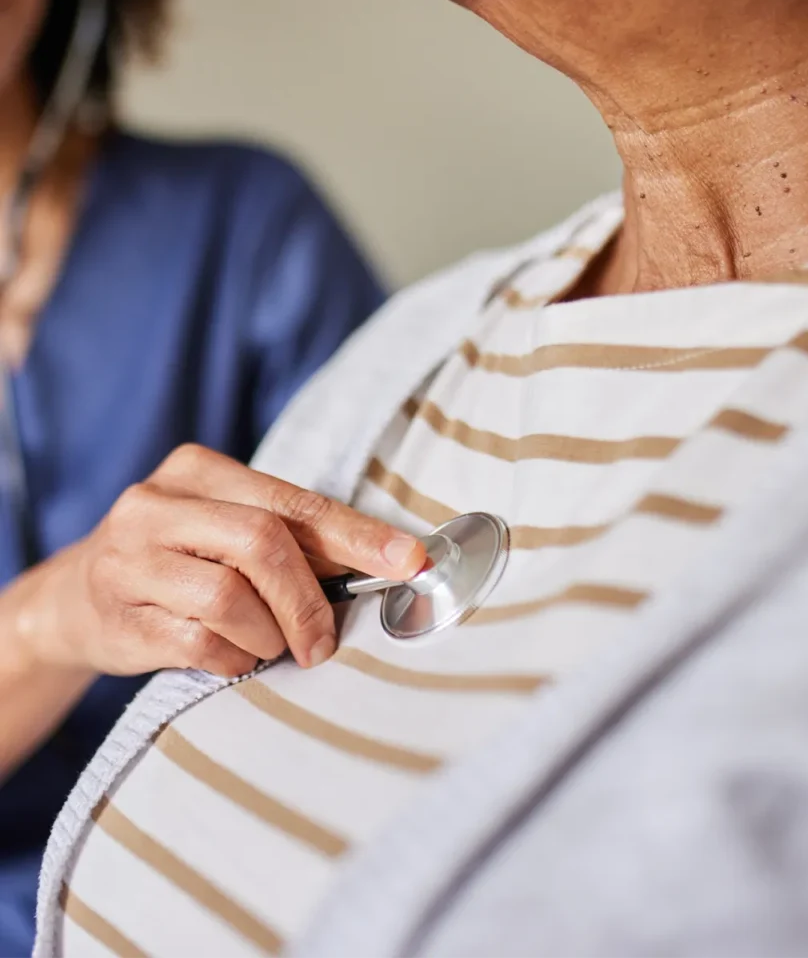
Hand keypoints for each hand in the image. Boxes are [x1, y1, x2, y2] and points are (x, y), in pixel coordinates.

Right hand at [16, 445, 424, 677]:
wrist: (75, 597)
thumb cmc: (178, 560)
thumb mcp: (225, 528)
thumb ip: (288, 538)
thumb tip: (386, 563)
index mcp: (198, 470)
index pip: (293, 502)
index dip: (357, 536)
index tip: (410, 562)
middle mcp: (156, 503)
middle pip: (262, 543)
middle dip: (309, 600)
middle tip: (324, 641)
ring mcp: (130, 557)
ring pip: (229, 597)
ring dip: (267, 634)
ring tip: (267, 645)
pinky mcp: (118, 613)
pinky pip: (199, 643)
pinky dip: (232, 659)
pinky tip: (232, 657)